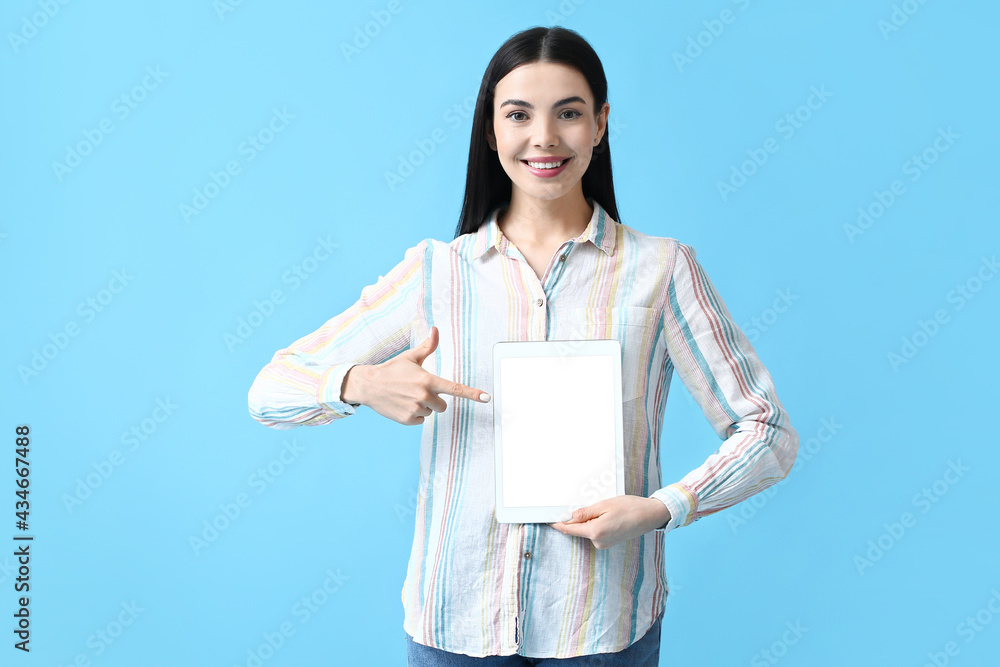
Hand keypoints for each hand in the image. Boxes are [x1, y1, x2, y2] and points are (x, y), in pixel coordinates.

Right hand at [351, 326, 490, 425]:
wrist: (369, 385)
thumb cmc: (392, 370)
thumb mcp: (411, 357)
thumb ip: (428, 346)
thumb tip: (436, 329)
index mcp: (428, 380)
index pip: (455, 388)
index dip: (472, 393)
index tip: (486, 398)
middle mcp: (423, 396)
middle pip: (443, 406)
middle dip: (434, 400)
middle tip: (418, 391)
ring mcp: (415, 409)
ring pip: (430, 412)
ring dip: (423, 407)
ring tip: (407, 397)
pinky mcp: (408, 419)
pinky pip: (421, 421)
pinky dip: (414, 415)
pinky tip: (402, 405)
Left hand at [548, 495, 670, 549]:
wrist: (650, 516)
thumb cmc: (630, 508)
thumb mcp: (604, 505)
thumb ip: (585, 513)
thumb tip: (569, 517)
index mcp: (595, 532)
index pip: (569, 529)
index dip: (558, 524)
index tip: (548, 519)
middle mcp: (598, 541)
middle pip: (577, 530)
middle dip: (576, 518)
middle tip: (584, 504)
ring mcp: (604, 544)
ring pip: (587, 530)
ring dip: (588, 520)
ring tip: (604, 508)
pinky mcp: (609, 543)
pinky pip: (596, 532)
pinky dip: (596, 523)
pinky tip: (608, 515)